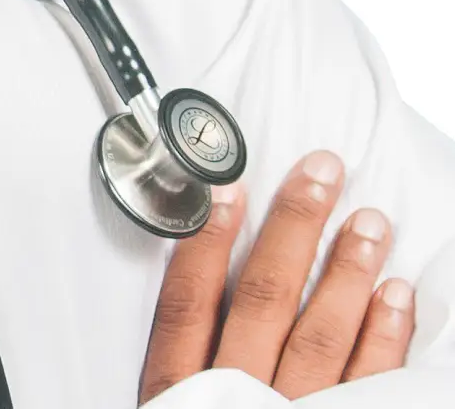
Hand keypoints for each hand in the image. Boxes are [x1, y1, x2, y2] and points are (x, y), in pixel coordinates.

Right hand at [140, 149, 415, 401]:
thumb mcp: (164, 408)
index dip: (208, 239)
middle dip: (295, 228)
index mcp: (180, 392)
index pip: (188, 302)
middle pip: (264, 300)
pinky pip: (369, 386)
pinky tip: (393, 296)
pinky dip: (384, 337)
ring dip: (348, 271)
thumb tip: (183, 280)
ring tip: (369, 222)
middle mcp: (237, 398)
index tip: (228, 187)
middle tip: (322, 174)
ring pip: (321, 335)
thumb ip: (175, 358)